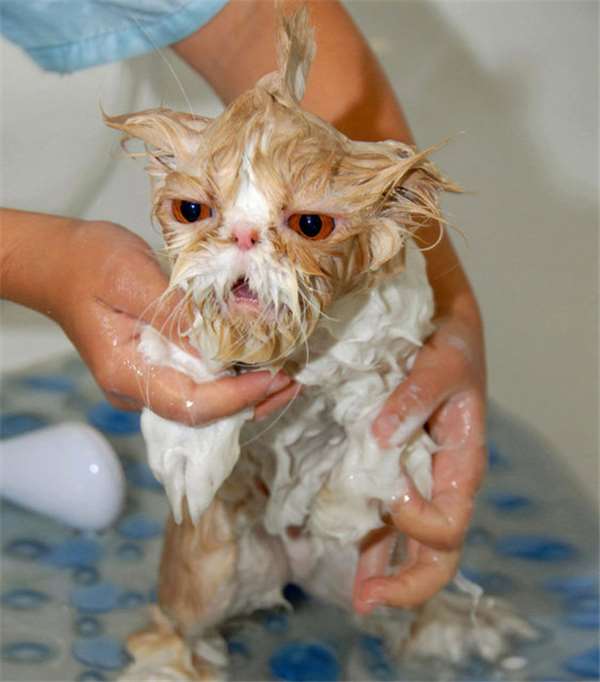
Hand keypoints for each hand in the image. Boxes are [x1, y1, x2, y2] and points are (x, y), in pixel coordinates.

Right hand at [14, 216, 297, 423]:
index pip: (192, 404)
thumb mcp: (133, 279)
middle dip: (251, 402)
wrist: (61, 262)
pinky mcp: (157, 368)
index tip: (275, 376)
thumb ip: (175, 316)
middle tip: (293, 380)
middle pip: (203, 414)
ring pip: (205, 404)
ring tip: (287, 377)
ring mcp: (147, 382)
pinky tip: (259, 365)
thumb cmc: (91, 264)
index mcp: (127, 374)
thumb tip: (220, 349)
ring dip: (247, 394)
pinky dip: (232, 380)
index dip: (237, 397)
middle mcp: (139, 389)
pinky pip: (200, 385)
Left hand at [353, 305, 485, 612]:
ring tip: (358, 598)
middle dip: (407, 582)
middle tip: (368, 600)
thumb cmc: (450, 344)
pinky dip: (371, 541)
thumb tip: (381, 436)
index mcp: (461, 462)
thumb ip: (415, 396)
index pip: (448, 520)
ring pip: (408, 542)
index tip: (390, 492)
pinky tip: (354, 565)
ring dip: (384, 572)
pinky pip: (385, 515)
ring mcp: (417, 478)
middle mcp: (440, 480)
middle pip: (437, 552)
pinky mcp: (394, 468)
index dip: (418, 522)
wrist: (441, 327)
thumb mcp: (442, 363)